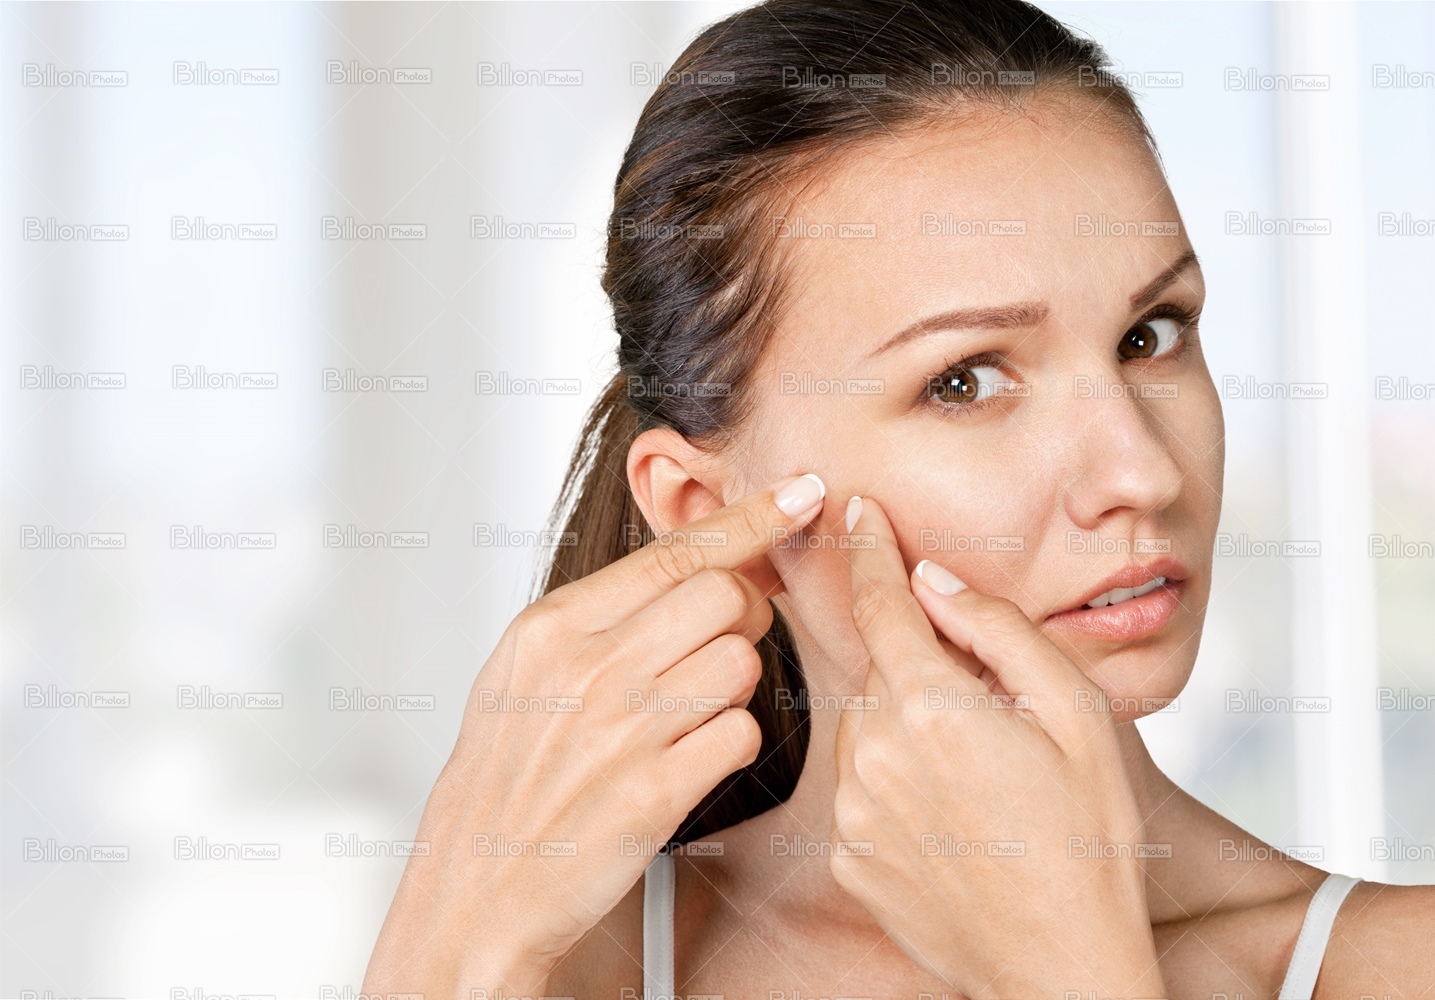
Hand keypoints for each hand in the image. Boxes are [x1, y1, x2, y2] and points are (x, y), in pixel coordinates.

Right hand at [363, 474, 827, 996]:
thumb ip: (602, 613)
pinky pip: (741, 735)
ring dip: (736, 684)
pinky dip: (732, 742)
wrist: (479, 885)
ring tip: (692, 709)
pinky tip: (692, 756)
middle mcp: (589, 669)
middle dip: (747, 612)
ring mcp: (623, 730)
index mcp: (553, 627)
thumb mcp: (524, 669)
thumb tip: (695, 561)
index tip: (801, 495)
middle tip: (725, 638)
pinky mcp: (655, 792)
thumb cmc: (507, 776)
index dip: (752, 517)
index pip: (676, 549)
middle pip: (725, 595)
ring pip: (742, 663)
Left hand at [829, 495, 1165, 998]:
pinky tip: (954, 818)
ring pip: (869, 726)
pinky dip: (896, 783)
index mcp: (930, 709)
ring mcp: (851, 808)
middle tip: (992, 717)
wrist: (1061, 969)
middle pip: (882, 670)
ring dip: (909, 727)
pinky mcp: (846, 852)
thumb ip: (1000, 634)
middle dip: (924, 669)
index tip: (856, 511)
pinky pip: (861, 786)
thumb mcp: (1076, 719)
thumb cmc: (1087, 846)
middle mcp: (872, 753)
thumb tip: (936, 583)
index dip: (869, 551)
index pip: (881, 604)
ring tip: (980, 781)